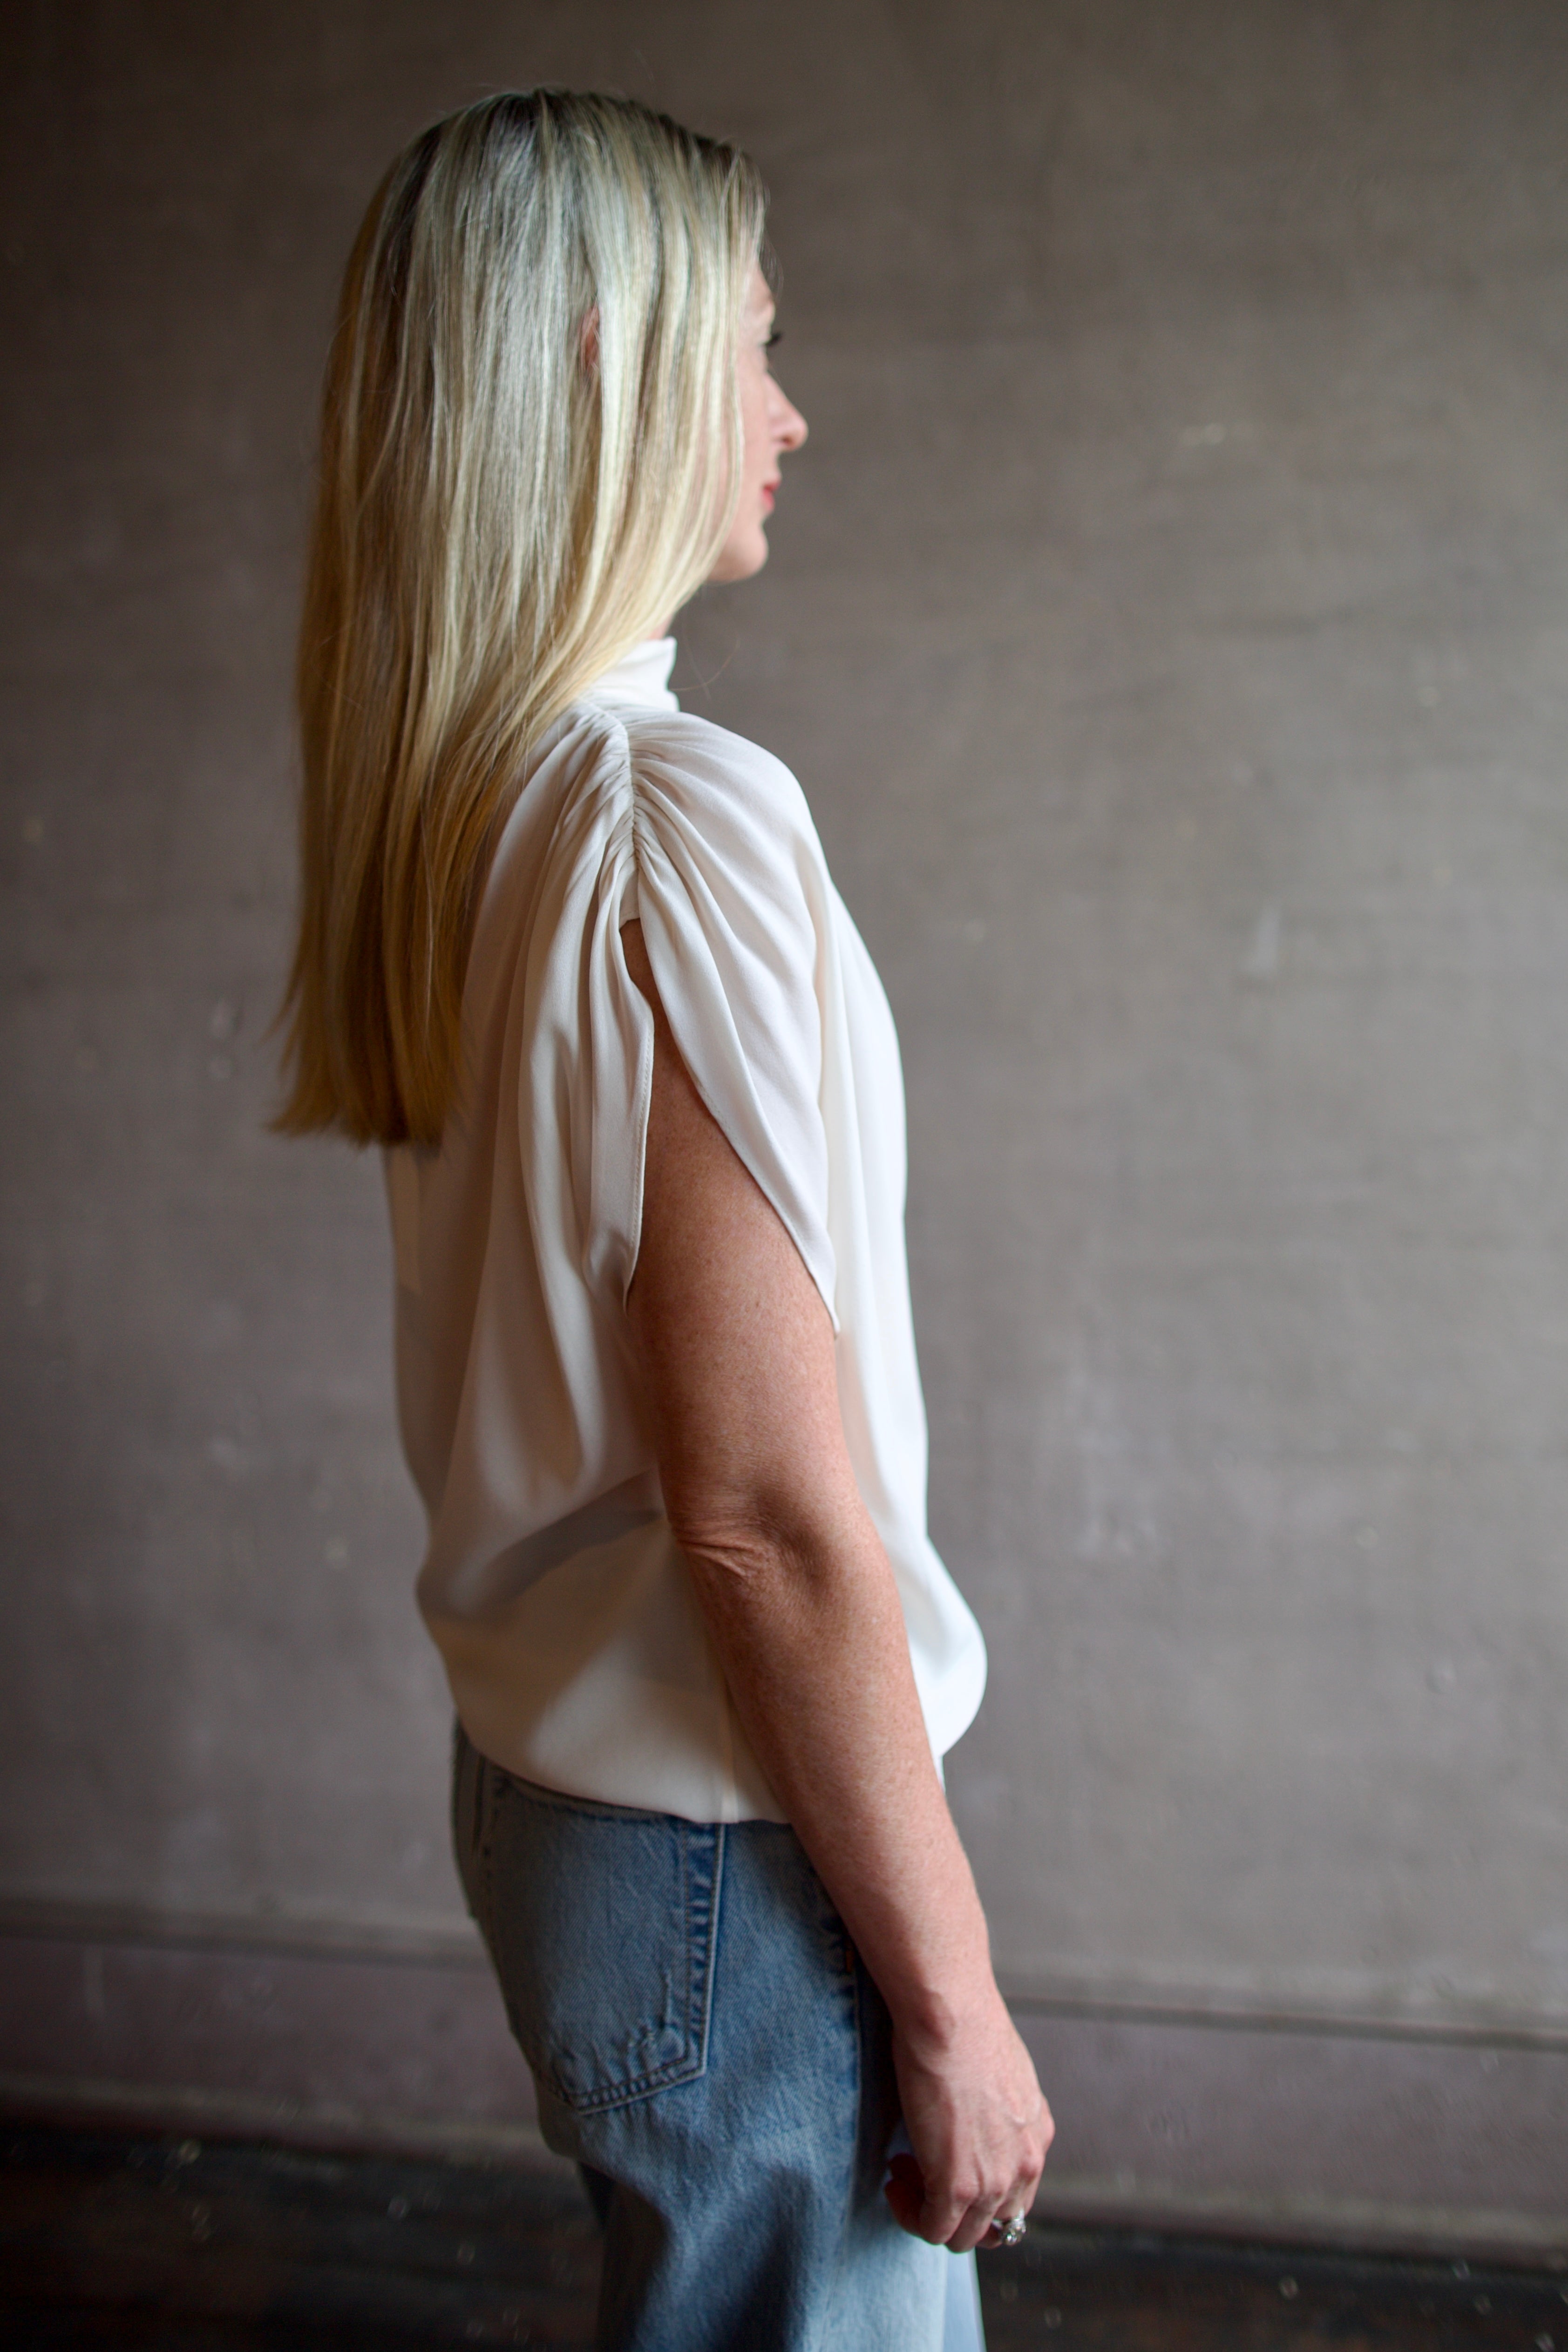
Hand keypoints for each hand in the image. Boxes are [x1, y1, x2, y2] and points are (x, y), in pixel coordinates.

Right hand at [883, 1988, 1052, 2251]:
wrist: (950, 2015)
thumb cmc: (963, 2025)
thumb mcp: (1000, 2070)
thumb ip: (997, 2105)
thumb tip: (973, 2112)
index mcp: (1038, 2135)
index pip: (1017, 2193)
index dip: (979, 2188)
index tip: (945, 2160)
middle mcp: (1025, 2165)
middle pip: (996, 2223)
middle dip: (957, 2208)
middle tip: (920, 2171)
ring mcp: (994, 2182)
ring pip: (965, 2235)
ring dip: (930, 2213)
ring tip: (903, 2174)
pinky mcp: (958, 2188)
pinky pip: (935, 2230)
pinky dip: (911, 2214)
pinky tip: (894, 2179)